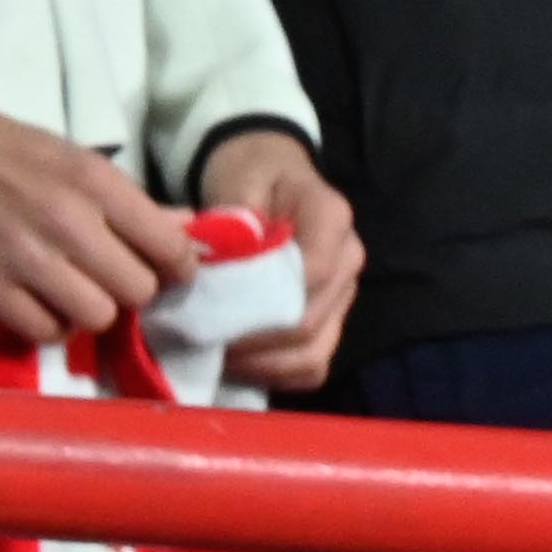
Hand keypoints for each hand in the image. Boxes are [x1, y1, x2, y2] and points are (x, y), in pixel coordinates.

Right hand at [0, 100, 194, 356]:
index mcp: (96, 182)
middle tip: (109, 278)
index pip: (169, 247)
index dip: (175, 267)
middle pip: (138, 290)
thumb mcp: (76, 161)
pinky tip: (40, 303)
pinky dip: (48, 325)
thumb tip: (188, 229)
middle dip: (129, 290)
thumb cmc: (8, 150)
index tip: (164, 269)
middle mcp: (68, 220)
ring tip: (73, 293)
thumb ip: (131, 202)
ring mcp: (25, 257)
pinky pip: (45, 332)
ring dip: (90, 311)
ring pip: (97, 317)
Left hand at [197, 126, 362, 391]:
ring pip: (313, 355)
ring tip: (217, 355)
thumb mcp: (237, 181)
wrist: (269, 177)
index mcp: (332, 217)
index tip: (213, 310)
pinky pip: (311, 368)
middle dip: (252, 341)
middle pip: (309, 322)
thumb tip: (220, 269)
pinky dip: (274, 375)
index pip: (312, 272)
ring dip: (261, 365)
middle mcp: (349, 261)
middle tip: (203, 341)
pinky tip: (240, 362)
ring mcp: (343, 297)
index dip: (263, 301)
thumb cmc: (252, 176)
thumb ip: (233, 221)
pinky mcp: (332, 323)